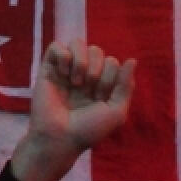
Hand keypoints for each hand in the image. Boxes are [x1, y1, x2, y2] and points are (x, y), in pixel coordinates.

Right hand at [5, 41, 133, 180]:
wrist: (60, 138)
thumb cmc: (89, 129)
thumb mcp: (116, 112)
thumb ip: (125, 86)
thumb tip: (132, 59)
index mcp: (101, 84)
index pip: (112, 62)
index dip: (109, 77)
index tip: (100, 98)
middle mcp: (84, 75)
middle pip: (96, 50)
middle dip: (96, 69)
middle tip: (88, 89)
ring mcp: (66, 70)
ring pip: (77, 43)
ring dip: (81, 60)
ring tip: (75, 81)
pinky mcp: (48, 69)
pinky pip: (56, 46)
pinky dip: (63, 55)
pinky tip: (63, 73)